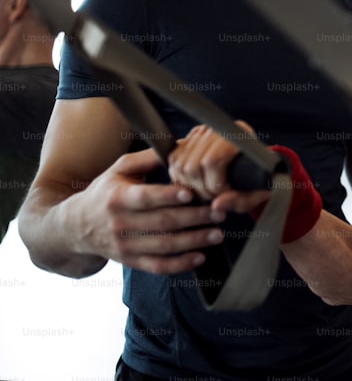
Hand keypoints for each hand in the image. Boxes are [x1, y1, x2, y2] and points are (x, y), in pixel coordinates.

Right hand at [76, 148, 225, 273]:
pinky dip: (179, 265)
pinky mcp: (130, 261)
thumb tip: (182, 144)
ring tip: (217, 234)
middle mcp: (120, 223)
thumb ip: (149, 157)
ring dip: (193, 241)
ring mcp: (125, 245)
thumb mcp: (120, 169)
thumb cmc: (104, 192)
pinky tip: (199, 257)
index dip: (168, 197)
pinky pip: (157, 266)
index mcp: (118, 197)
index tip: (191, 193)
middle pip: (162, 222)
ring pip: (163, 246)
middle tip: (218, 212)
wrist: (74, 227)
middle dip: (194, 218)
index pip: (145, 198)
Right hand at [168, 121, 270, 212]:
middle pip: (192, 166)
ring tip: (207, 192)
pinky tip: (196, 185)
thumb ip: (238, 200)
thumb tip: (216, 205)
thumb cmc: (257, 179)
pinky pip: (174, 161)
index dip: (215, 185)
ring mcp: (201, 132)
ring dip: (189, 186)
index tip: (224, 195)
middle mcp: (217, 130)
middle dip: (201, 189)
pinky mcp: (189, 138)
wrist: (256, 164)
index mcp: (238, 136)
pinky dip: (181, 178)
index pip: (212, 162)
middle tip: (214, 197)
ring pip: (180, 165)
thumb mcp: (255, 193)